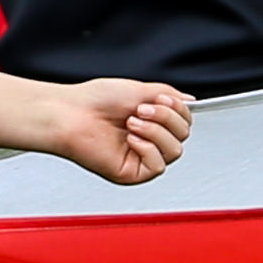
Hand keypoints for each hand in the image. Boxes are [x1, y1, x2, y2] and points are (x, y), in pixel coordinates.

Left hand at [42, 77, 192, 186]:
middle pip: (183, 136)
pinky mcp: (132, 172)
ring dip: (156, 131)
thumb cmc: (94, 101)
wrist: (71, 113)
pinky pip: (158, 166)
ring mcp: (140, 157)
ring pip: (174, 151)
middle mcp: (147, 139)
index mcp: (151, 120)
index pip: (184, 122)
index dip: (178, 110)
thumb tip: (190, 101)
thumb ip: (170, 96)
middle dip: (165, 117)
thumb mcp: (141, 89)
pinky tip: (131, 139)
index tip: (161, 98)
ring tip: (133, 121)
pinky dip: (148, 148)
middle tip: (141, 109)